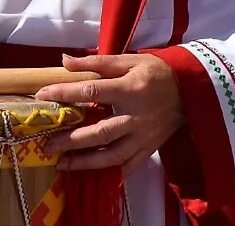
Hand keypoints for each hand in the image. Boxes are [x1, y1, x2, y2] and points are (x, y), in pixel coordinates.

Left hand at [36, 53, 184, 174]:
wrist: (192, 90)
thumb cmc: (156, 72)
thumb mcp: (128, 60)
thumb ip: (96, 62)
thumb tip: (65, 61)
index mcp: (129, 89)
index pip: (91, 91)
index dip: (65, 93)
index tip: (42, 96)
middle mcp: (135, 116)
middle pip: (100, 131)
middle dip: (72, 140)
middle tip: (47, 144)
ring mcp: (143, 136)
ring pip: (113, 155)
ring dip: (86, 162)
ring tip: (63, 164)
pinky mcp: (150, 148)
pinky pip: (130, 166)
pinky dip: (111, 172)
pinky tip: (91, 174)